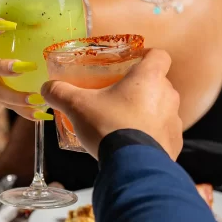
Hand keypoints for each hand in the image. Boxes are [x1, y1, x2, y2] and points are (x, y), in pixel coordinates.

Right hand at [0, 18, 50, 122]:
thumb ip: (28, 28)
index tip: (8, 25)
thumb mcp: (14, 37)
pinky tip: (41, 114)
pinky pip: (9, 108)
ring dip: (15, 96)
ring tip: (35, 99)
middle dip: (2, 67)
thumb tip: (55, 17)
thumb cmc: (9, 48)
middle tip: (22, 67)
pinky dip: (25, 112)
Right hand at [41, 49, 182, 159]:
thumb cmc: (109, 126)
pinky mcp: (175, 144)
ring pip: (162, 109)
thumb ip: (61, 93)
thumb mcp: (78, 107)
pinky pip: (163, 133)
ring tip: (125, 123)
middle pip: (159, 82)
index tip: (133, 62)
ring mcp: (174, 120)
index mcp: (149, 77)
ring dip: (147, 112)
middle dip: (141, 88)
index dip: (147, 55)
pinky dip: (152, 136)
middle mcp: (168, 95)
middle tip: (120, 96)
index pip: (159, 55)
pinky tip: (134, 144)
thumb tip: (47, 87)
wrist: (131, 166)